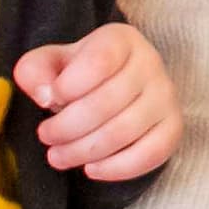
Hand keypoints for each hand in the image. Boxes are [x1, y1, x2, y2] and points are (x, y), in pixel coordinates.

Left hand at [16, 23, 180, 182]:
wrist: (117, 85)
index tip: (48, 100)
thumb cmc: (80, 75)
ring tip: (58, 156)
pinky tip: (91, 169)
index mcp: (120, 39)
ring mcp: (165, 96)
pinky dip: (116, 168)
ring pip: (124, 132)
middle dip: (66, 127)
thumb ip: (35, 71)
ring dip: (83, 151)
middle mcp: (150, 63)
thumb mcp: (50, 63)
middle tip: (46, 136)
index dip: (67, 87)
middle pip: (107, 102)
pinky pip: (149, 154)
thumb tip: (45, 95)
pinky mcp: (173, 127)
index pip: (98, 61)